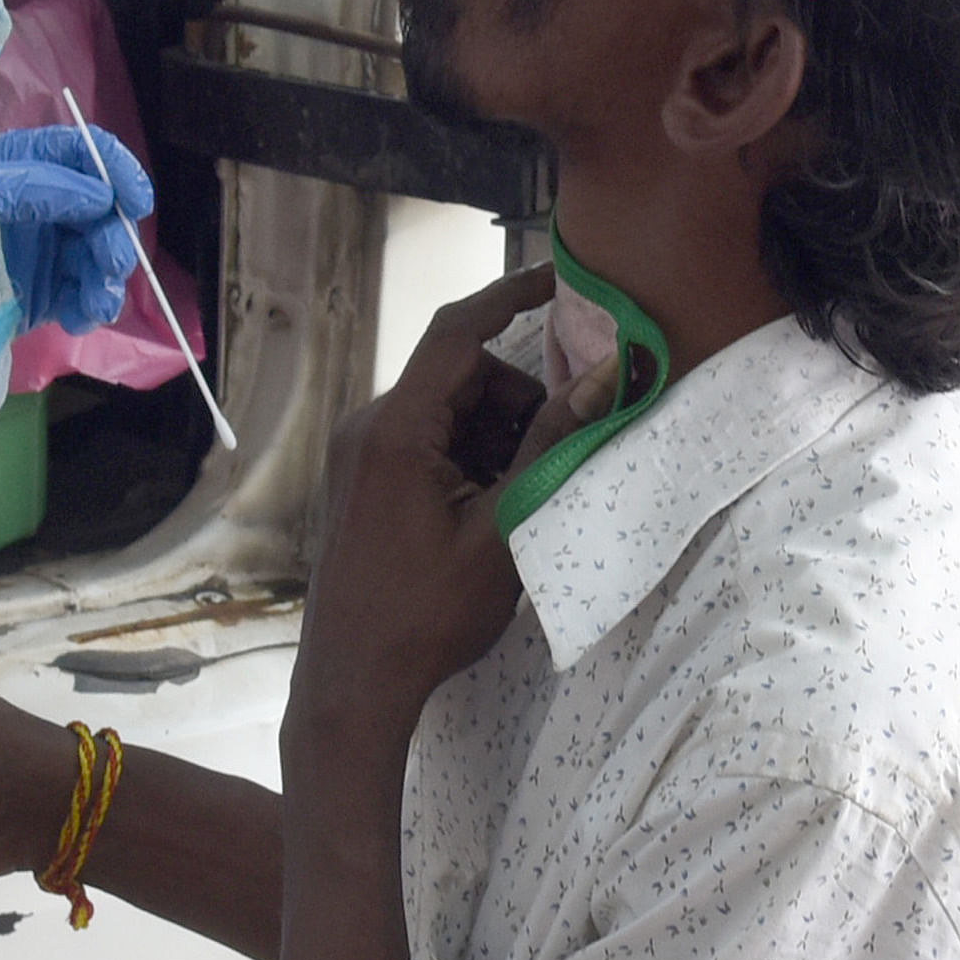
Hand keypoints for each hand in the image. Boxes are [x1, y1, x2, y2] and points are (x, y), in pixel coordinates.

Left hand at [0, 124, 152, 331]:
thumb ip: (42, 188)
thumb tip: (101, 197)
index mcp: (30, 165)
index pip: (87, 153)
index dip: (119, 170)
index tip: (137, 201)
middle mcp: (47, 203)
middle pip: (104, 210)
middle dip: (114, 236)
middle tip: (113, 263)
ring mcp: (48, 248)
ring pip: (101, 257)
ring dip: (108, 279)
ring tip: (96, 303)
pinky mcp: (46, 290)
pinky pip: (84, 296)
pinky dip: (90, 308)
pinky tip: (79, 319)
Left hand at [286, 264, 564, 775]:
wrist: (355, 680)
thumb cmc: (428, 613)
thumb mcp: (504, 529)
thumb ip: (552, 446)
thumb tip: (604, 377)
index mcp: (396, 429)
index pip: (458, 331)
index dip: (511, 296)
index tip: (559, 279)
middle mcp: (368, 426)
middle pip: (463, 377)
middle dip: (518, 405)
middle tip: (552, 462)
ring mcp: (359, 452)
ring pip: (449, 410)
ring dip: (496, 438)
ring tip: (516, 504)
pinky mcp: (362, 478)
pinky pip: (426, 439)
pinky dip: (468, 459)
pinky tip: (488, 513)